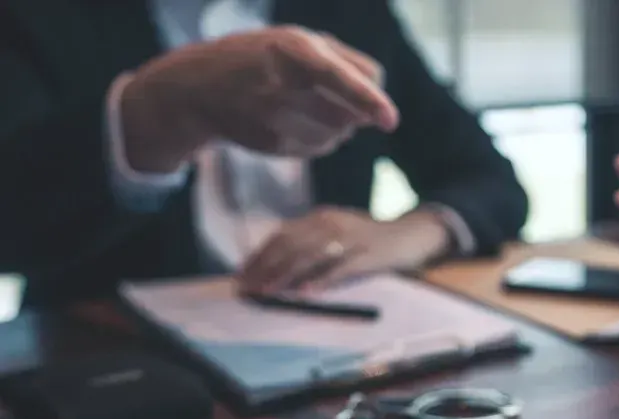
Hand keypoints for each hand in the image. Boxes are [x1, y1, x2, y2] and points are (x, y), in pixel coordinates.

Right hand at [120, 26, 397, 171]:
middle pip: (349, 113)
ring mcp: (275, 117)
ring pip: (339, 134)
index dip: (367, 100)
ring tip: (306, 105)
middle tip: (325, 92)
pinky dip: (320, 138)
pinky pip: (321, 148)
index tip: (390, 121)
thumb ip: (349, 63)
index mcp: (292, 48)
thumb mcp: (300, 41)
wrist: (199, 88)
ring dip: (339, 125)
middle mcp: (281, 83)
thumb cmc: (264, 58)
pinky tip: (293, 121)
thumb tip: (380, 101)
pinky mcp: (272, 144)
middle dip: (354, 108)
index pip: (338, 77)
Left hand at [238, 205, 452, 292]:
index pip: (281, 235)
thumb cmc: (370, 240)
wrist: (411, 234)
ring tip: (268, 291)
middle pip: (291, 244)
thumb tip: (276, 267)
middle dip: (265, 267)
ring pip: (311, 255)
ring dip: (286, 274)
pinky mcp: (368, 254)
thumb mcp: (337, 234)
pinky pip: (341, 268)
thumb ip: (311, 244)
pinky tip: (307, 292)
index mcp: (320, 217)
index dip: (260, 255)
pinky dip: (322, 279)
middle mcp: (331, 222)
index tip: (242, 275)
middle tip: (247, 287)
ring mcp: (350, 237)